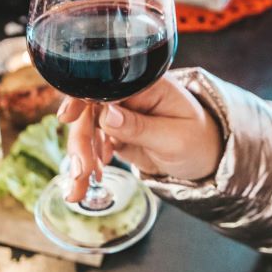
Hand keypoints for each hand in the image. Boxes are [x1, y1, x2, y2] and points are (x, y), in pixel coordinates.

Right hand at [60, 77, 223, 202]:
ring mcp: (120, 112)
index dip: (84, 97)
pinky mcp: (115, 131)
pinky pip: (93, 144)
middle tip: (80, 171)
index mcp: (147, 83)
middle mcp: (129, 93)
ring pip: (87, 128)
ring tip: (77, 188)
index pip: (107, 83)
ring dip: (80, 158)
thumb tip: (107, 114)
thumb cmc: (197, 141)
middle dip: (81, 140)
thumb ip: (140, 126)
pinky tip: (93, 178)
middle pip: (91, 108)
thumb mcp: (174, 137)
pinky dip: (88, 163)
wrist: (204, 158)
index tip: (68, 117)